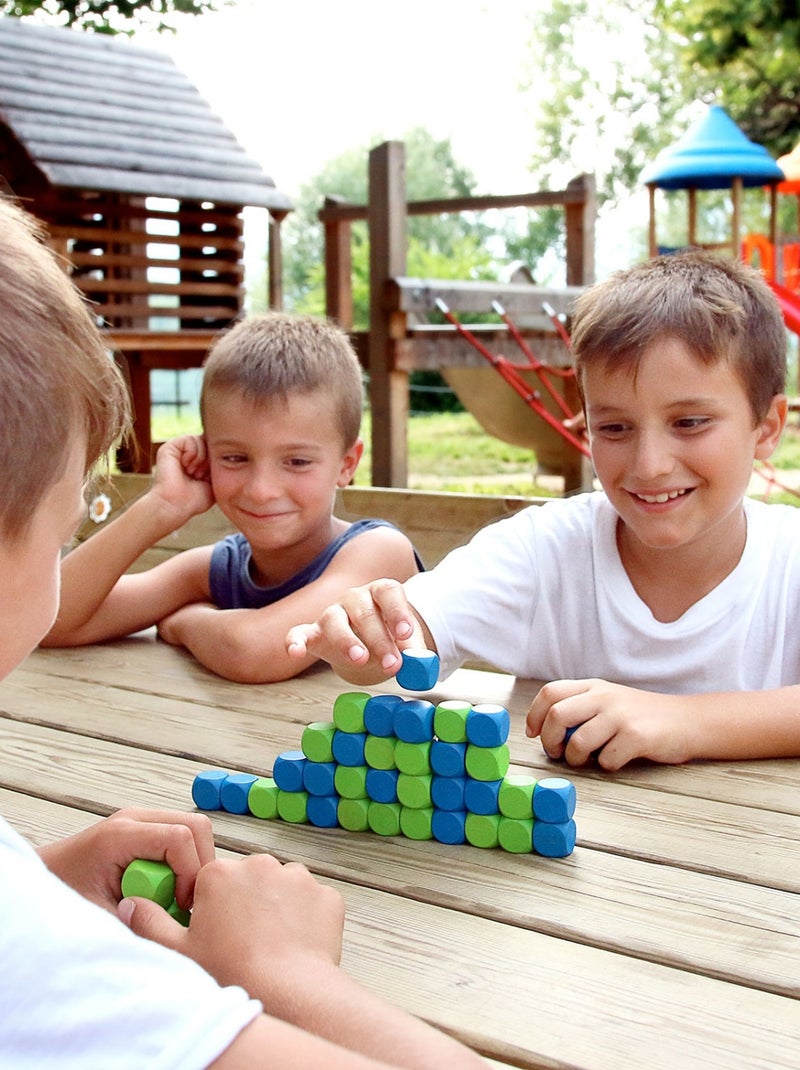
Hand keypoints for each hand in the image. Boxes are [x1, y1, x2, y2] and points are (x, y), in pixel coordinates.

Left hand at [38, 807, 214, 912]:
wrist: (43, 878)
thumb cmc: (62, 894)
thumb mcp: (98, 916)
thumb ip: (135, 920)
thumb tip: (174, 932)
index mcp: (120, 835)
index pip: (180, 837)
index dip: (190, 873)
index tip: (180, 905)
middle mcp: (135, 818)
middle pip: (196, 826)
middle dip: (199, 866)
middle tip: (184, 901)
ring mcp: (142, 820)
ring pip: (194, 830)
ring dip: (193, 865)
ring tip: (173, 897)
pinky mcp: (146, 828)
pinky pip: (183, 837)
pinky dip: (184, 863)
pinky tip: (166, 887)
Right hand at [119, 854, 344, 1009]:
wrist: (289, 992)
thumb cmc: (231, 972)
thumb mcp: (178, 951)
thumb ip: (150, 922)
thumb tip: (129, 904)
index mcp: (220, 872)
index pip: (212, 880)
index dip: (212, 906)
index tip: (216, 930)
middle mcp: (259, 864)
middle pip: (249, 879)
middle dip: (246, 902)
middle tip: (243, 940)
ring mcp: (297, 877)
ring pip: (283, 888)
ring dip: (278, 907)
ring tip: (271, 944)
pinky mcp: (326, 894)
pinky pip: (313, 902)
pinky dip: (307, 919)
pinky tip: (297, 944)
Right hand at [150, 435, 214, 522]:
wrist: (175, 505)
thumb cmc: (194, 500)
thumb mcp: (214, 481)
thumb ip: (219, 466)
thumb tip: (230, 452)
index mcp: (197, 462)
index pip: (215, 450)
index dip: (218, 461)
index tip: (208, 478)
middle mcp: (187, 454)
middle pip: (210, 443)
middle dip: (210, 460)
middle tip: (201, 476)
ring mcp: (178, 450)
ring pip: (201, 440)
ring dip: (201, 458)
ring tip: (193, 473)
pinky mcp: (170, 447)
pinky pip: (190, 439)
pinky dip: (193, 453)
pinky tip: (187, 466)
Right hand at [285, 579, 429, 683]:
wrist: (367, 649)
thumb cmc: (388, 639)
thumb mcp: (405, 644)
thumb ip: (413, 652)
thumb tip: (421, 666)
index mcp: (380, 593)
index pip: (388, 592)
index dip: (397, 611)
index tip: (405, 633)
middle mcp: (354, 598)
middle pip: (364, 611)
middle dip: (380, 639)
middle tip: (393, 664)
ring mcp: (332, 613)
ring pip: (334, 620)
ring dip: (347, 640)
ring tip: (360, 659)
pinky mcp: (313, 632)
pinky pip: (298, 632)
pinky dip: (295, 641)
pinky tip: (295, 652)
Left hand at [525, 678, 695, 769]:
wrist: (688, 721)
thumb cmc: (642, 716)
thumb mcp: (609, 700)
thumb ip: (581, 707)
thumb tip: (546, 730)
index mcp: (593, 687)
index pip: (550, 693)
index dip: (534, 715)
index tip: (532, 734)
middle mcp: (604, 697)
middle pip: (558, 716)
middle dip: (549, 740)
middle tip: (556, 753)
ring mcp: (621, 716)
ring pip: (578, 741)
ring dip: (574, 759)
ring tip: (583, 761)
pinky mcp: (637, 736)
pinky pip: (606, 759)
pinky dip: (605, 766)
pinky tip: (615, 760)